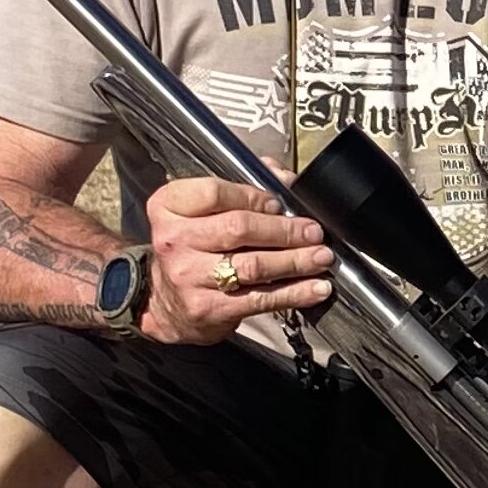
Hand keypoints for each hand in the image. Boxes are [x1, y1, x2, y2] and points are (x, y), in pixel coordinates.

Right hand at [144, 176, 333, 342]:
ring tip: (321, 257)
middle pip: (239, 228)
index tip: (280, 204)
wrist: (166, 304)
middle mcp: (175, 240)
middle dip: (285, 229)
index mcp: (169, 207)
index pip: (215, 193)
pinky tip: (315, 288)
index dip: (254, 196)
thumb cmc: (191, 249)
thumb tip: (284, 178)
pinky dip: (294, 293)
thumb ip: (240, 189)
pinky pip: (260, 298)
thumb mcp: (201, 213)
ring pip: (253, 265)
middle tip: (314, 232)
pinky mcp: (208, 308)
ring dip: (295, 261)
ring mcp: (189, 276)